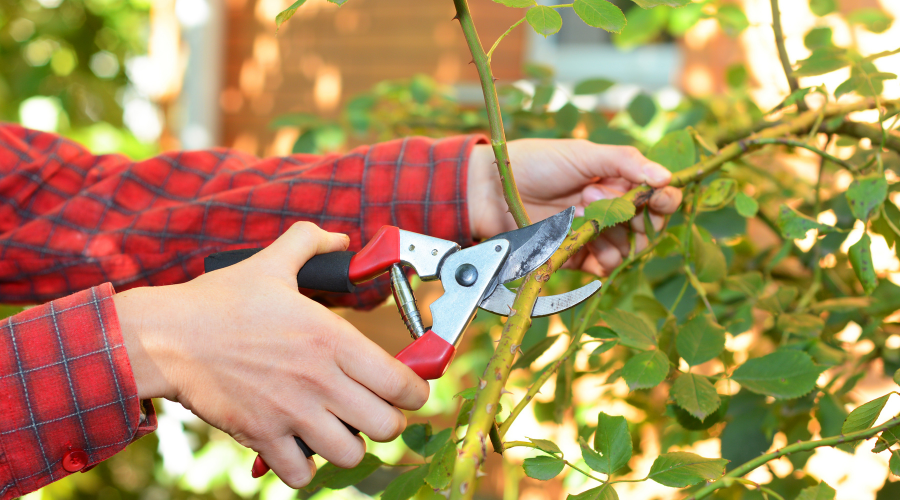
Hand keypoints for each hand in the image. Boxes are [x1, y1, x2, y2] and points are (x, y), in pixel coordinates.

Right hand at [114, 222, 428, 486]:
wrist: (166, 337)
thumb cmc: (220, 301)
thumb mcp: (271, 263)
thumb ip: (310, 242)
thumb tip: (340, 238)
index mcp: (332, 338)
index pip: (401, 383)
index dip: (416, 392)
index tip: (409, 391)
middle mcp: (320, 380)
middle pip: (386, 426)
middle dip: (387, 422)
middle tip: (373, 411)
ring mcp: (291, 412)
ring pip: (350, 455)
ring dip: (350, 446)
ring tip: (339, 431)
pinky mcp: (262, 437)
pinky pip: (302, 475)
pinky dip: (305, 468)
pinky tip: (301, 447)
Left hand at [468, 139, 682, 275]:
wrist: (493, 189)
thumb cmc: (537, 163)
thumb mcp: (584, 154)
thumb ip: (625, 162)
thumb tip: (666, 177)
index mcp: (617, 182)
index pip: (657, 197)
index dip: (664, 200)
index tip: (661, 198)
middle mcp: (610, 209)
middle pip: (647, 228)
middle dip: (635, 217)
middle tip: (598, 197)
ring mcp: (594, 235)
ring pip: (627, 249)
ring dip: (614, 234)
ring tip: (581, 211)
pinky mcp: (576, 256)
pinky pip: (603, 267)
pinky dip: (602, 259)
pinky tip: (585, 242)